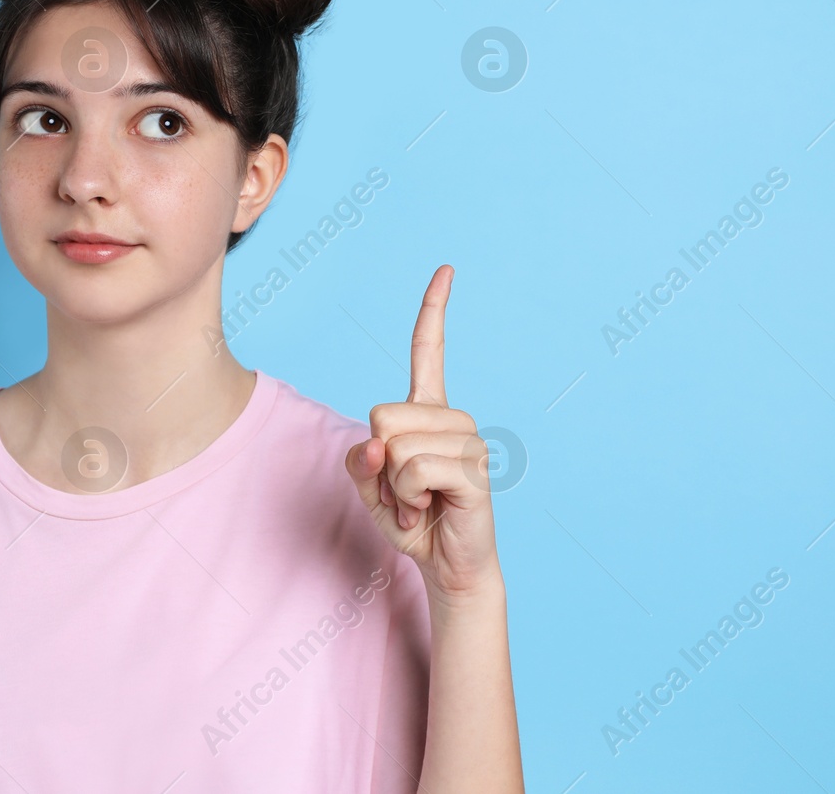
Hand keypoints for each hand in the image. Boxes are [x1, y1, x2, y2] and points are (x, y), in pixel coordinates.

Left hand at [345, 264, 503, 604]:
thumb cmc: (412, 521)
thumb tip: (376, 444)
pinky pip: (414, 468)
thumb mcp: (370, 489)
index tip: (446, 269)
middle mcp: (452, 418)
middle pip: (382, 415)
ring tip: (418, 502)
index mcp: (428, 412)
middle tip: (404, 491)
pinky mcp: (473, 470)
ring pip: (395, 446)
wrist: (446, 566)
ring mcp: (467, 442)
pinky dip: (407, 497)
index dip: (434, 310)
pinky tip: (428, 510)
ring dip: (394, 487)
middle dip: (378, 462)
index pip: (428, 352)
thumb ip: (361, 462)